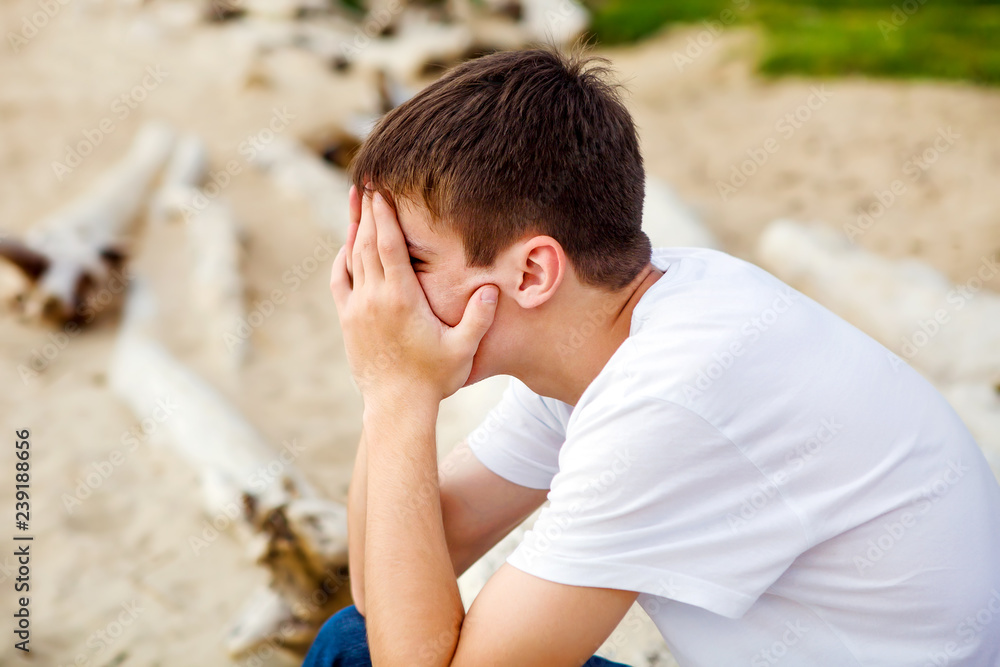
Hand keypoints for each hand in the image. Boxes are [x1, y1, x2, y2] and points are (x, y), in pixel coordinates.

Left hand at [330, 188, 498, 407]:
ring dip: (353, 230)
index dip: (383, 216)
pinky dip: (342, 260)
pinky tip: (347, 248)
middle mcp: (374, 298)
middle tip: (365, 185)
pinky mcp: (348, 321)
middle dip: (366, 213)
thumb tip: (493, 289)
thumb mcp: (463, 349)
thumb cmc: (434, 378)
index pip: (388, 246)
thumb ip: (478, 318)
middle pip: (365, 244)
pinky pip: (340, 281)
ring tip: (356, 204)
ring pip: (351, 259)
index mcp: (401, 298)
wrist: (396, 406)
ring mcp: (357, 309)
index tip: (380, 191)